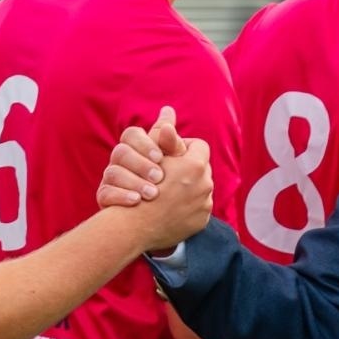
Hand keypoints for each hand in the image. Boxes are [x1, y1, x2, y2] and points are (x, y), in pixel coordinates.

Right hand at [97, 106, 190, 207]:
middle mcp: (119, 161)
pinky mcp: (105, 197)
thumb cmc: (170, 185)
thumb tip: (168, 111)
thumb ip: (171, 142)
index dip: (146, 144)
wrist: (156, 222)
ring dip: (134, 182)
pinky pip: (106, 194)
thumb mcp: (174, 163)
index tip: (161, 157)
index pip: (132, 135)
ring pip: (113, 172)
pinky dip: (122, 196)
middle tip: (160, 177)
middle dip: (142, 165)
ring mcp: (109, 179)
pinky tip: (137, 201)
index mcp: (134, 147)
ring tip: (152, 194)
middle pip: (121, 152)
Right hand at [132, 137, 212, 251]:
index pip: (198, 146)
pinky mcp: (201, 221)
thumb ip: (162, 134)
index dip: (183, 147)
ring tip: (168, 191)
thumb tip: (168, 111)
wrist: (133, 227)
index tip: (170, 154)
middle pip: (200, 167)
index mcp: (195, 165)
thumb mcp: (148, 156)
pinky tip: (171, 207)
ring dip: (187, 187)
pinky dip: (187, 206)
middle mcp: (205, 184)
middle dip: (186, 168)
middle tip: (168, 173)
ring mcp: (204, 204)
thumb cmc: (136, 185)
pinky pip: (199, 207)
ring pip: (201, 188)